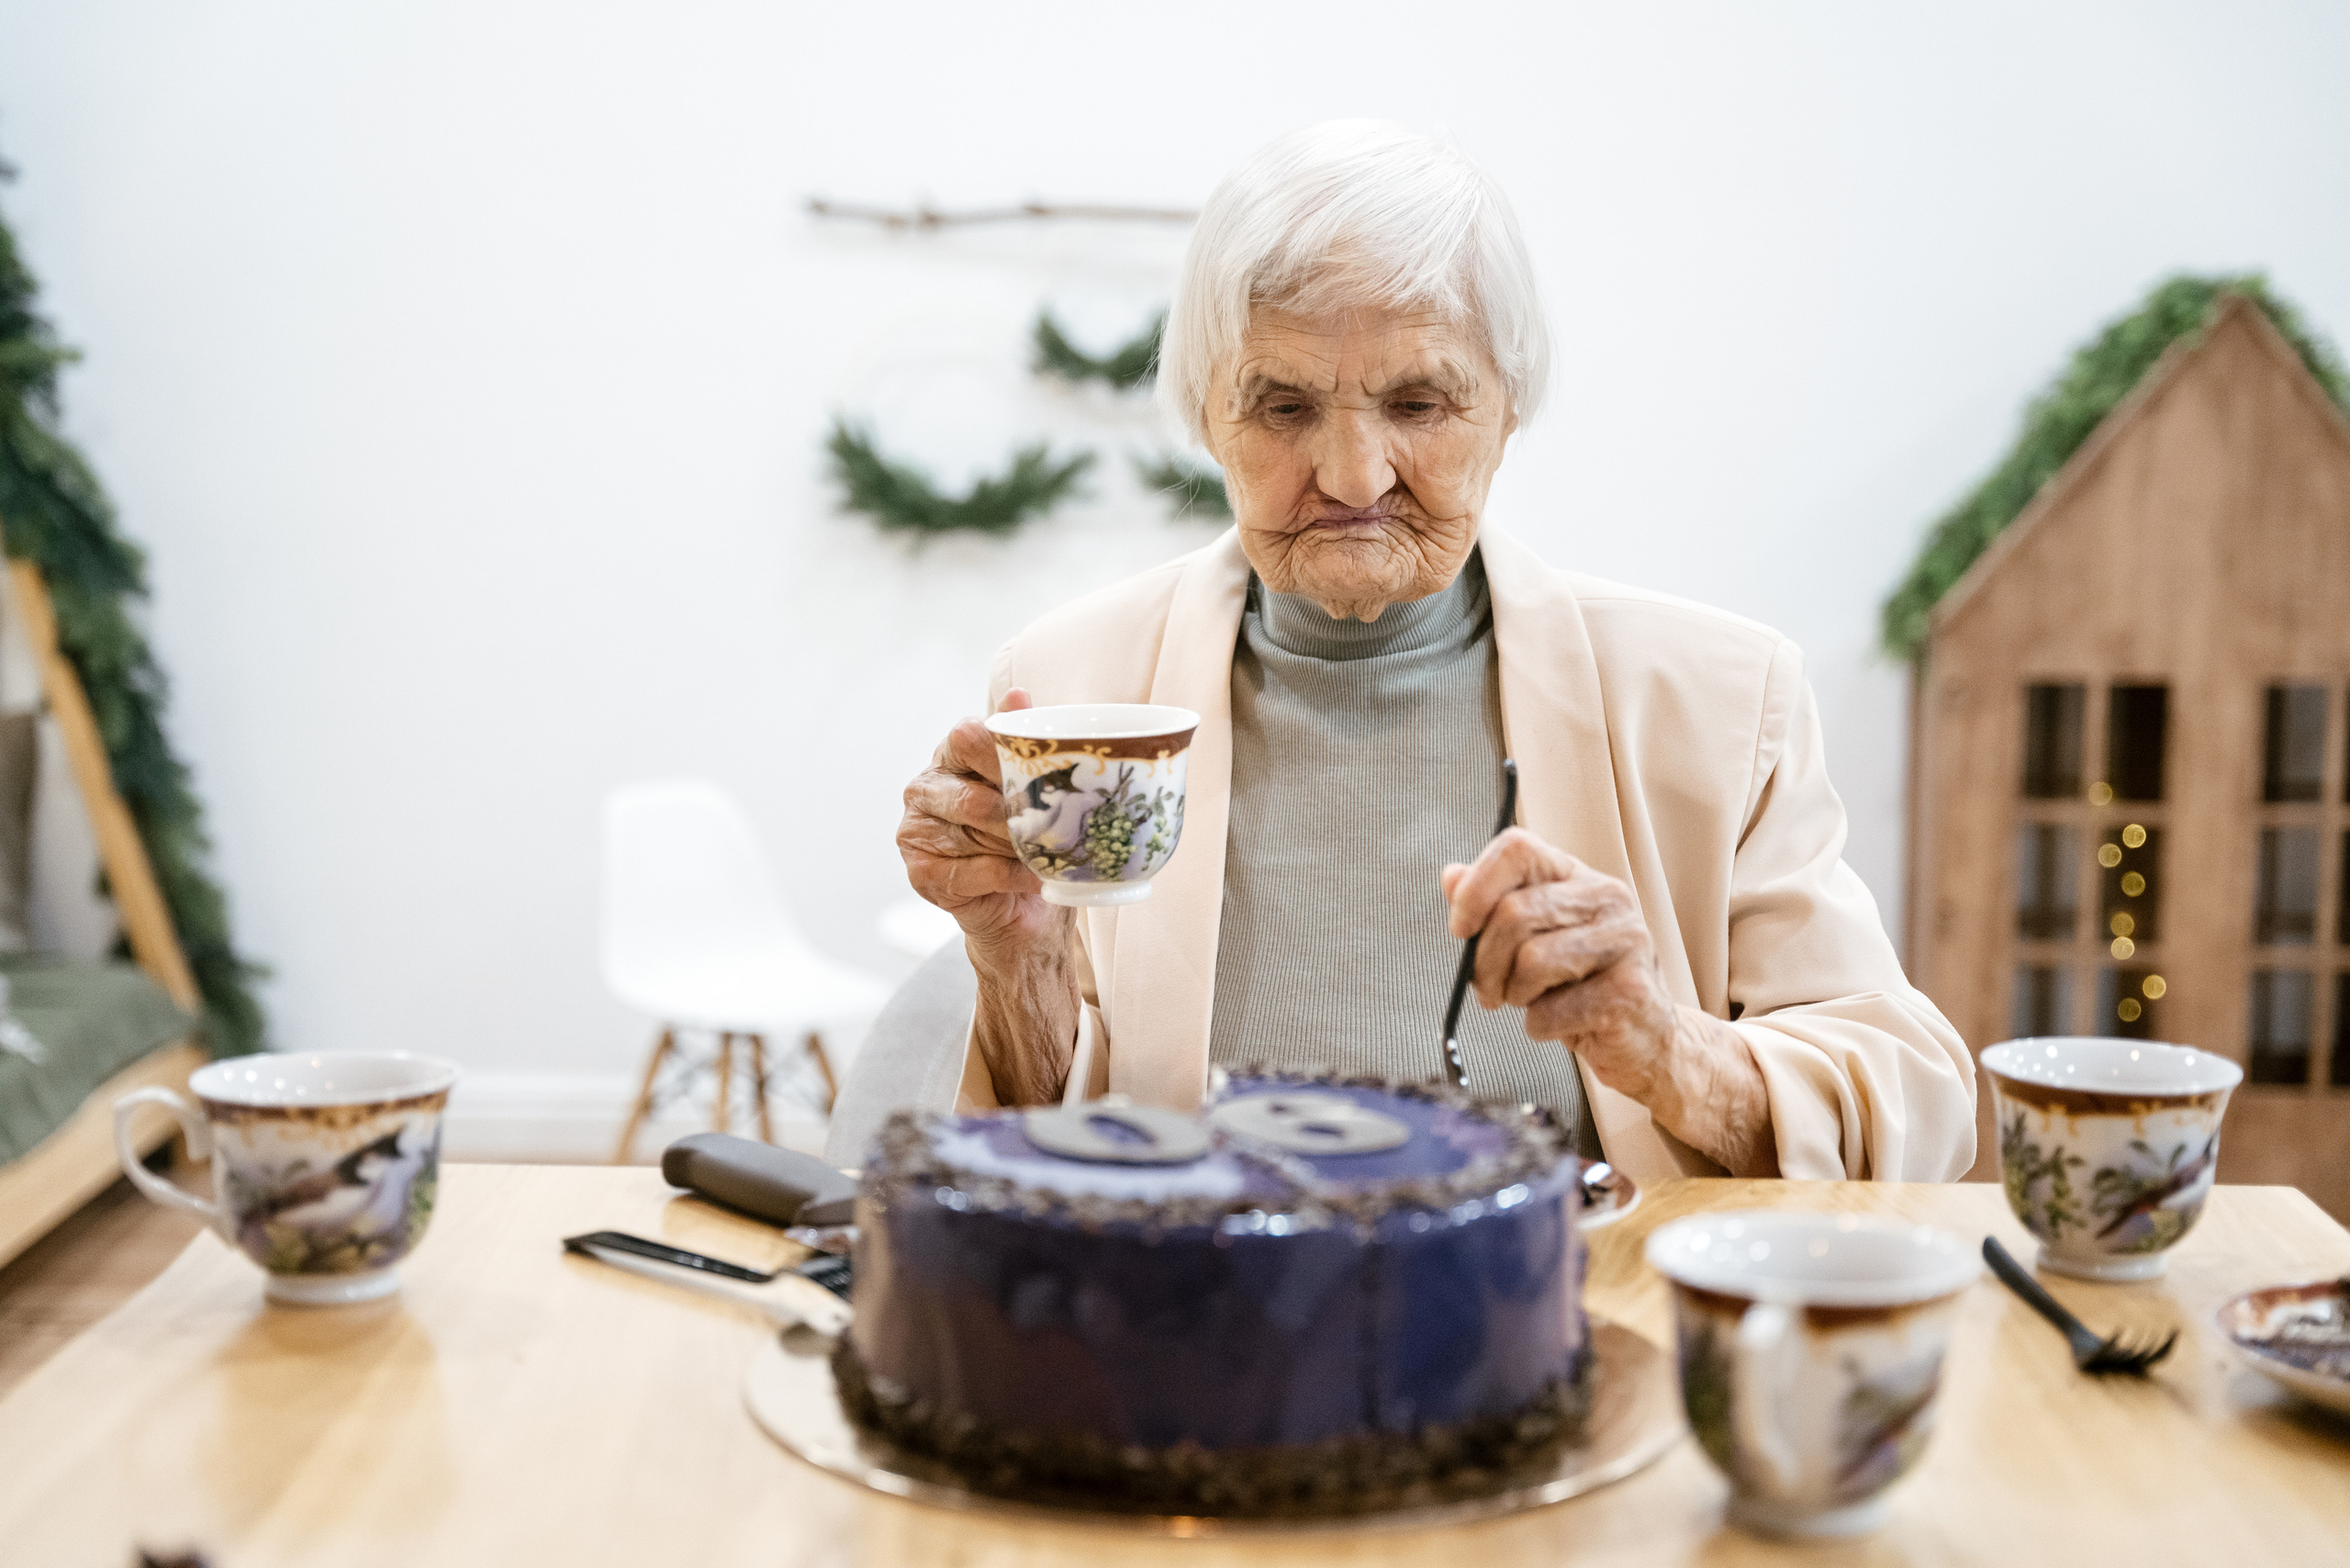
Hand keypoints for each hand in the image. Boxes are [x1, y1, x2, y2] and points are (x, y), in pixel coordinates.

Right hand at [898, 688, 1062, 959]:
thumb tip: (1018, 694)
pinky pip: (971, 872)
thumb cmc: (1027, 836)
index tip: (1038, 772)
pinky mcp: (920, 872)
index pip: (967, 736)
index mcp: (950, 756)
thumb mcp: (1032, 785)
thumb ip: (1022, 741)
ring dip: (1018, 846)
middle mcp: (925, 789)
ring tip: (1048, 851)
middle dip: (1018, 813)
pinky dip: (1010, 875)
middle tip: (1054, 823)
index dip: (1002, 753)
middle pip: (972, 794)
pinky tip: (1033, 877)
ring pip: (973, 833)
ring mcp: (916, 831)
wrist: (1022, 905)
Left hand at [1442, 829, 1776, 1174]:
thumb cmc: (1583, 985)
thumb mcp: (1536, 938)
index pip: (1518, 849)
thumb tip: (1452, 877)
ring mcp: (1626, 941)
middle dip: (1484, 963)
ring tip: (1529, 1002)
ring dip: (1513, 995)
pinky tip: (1560, 1024)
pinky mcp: (1630, 991)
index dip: (1476, 888)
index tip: (1461, 929)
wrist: (1644, 1037)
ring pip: (1531, 961)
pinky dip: (1539, 1026)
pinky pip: (1551, 1010)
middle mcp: (1608, 897)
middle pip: (1513, 914)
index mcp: (1578, 876)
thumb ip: (1494, 905)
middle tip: (1490, 989)